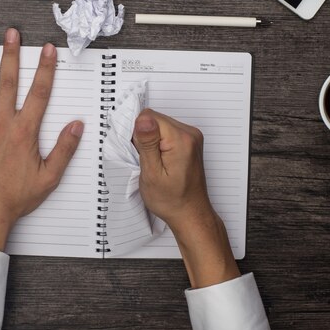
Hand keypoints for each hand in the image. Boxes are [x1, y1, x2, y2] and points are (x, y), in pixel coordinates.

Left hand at [0, 28, 83, 250]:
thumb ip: (64, 150)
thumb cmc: (15, 196)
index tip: (48, 51)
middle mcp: (1, 125)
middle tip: (13, 34)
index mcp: (24, 133)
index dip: (46, 69)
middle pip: (10, 82)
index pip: (39, 93)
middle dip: (13, 55)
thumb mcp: (49, 177)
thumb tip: (76, 127)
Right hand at [133, 109, 239, 287]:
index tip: (140, 153)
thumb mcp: (151, 173)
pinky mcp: (189, 141)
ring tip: (155, 163)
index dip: (138, 134)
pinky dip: (158, 144)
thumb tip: (142, 119)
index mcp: (181, 139)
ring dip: (151, 141)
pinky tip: (161, 161)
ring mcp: (191, 137)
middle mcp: (189, 134)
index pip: (149, 116)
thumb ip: (147, 143)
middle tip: (148, 161)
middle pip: (154, 119)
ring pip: (159, 125)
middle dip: (144, 137)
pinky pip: (166, 132)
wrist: (190, 213)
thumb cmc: (171, 200)